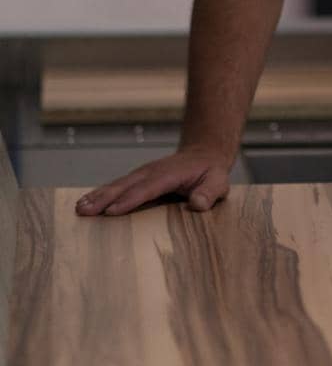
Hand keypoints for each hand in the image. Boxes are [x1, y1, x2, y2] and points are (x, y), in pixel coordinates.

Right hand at [74, 147, 232, 217]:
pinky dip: (100, 194)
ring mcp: (142, 174)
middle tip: (84, 212)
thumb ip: (209, 192)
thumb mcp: (218, 182)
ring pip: (117, 185)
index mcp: (169, 175)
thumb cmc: (210, 172)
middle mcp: (152, 172)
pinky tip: (86, 203)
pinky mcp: (137, 178)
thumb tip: (198, 204)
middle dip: (104, 199)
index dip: (130, 200)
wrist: (204, 154)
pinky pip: (117, 186)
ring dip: (97, 196)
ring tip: (79, 209)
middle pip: (125, 186)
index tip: (112, 212)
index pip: (148, 189)